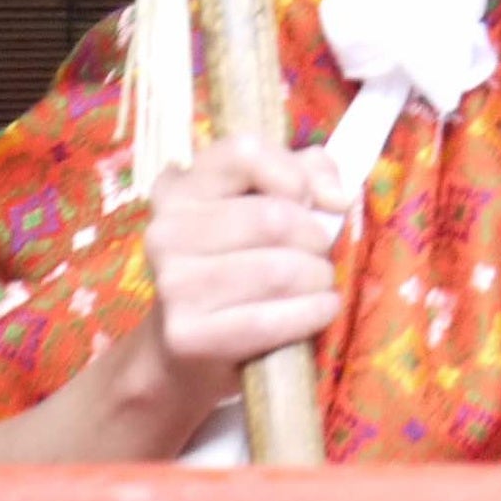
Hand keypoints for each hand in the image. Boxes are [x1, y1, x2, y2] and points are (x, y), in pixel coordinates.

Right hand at [136, 137, 348, 410]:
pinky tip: (320, 309)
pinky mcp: (187, 335)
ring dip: (318, 278)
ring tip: (316, 283)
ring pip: (279, 270)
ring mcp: (172, 284)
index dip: (296, 175)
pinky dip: (314, 313)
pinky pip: (273, 319)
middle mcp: (165, 231)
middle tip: (317, 255)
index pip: (245, 153)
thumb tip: (335, 196)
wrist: (188, 348)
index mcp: (179, 188)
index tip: (316, 201)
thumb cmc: (237, 263)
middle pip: (273, 218)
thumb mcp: (265, 203)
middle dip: (315, 239)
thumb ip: (306, 173)